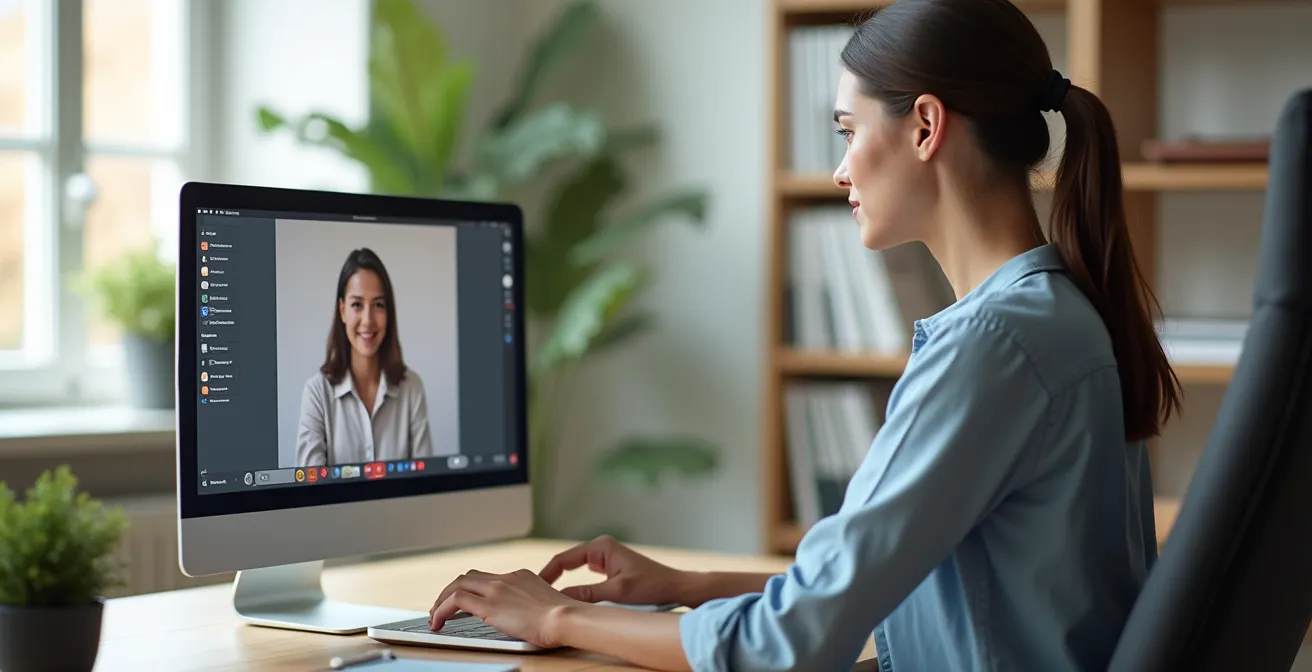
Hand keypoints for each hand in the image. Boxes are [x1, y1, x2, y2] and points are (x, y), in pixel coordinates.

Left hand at [428, 568, 579, 647]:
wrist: (565, 617)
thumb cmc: (563, 618)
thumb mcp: (548, 604)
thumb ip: (534, 604)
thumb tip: (530, 616)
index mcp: (521, 576)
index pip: (489, 578)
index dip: (474, 589)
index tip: (467, 601)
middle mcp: (506, 578)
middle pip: (469, 576)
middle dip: (452, 590)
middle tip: (443, 606)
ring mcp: (496, 589)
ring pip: (457, 585)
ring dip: (442, 600)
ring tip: (436, 616)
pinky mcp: (488, 604)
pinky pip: (455, 600)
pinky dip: (441, 610)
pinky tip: (438, 623)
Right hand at [538, 535, 690, 606]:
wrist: (675, 588)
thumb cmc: (652, 587)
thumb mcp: (616, 593)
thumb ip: (587, 595)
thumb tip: (560, 599)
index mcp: (601, 546)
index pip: (564, 559)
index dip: (547, 573)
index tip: (535, 588)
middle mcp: (602, 548)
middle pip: (567, 562)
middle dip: (552, 576)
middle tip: (537, 593)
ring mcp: (606, 557)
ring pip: (575, 569)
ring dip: (563, 580)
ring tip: (548, 595)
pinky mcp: (609, 568)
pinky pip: (586, 575)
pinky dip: (576, 584)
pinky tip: (568, 596)